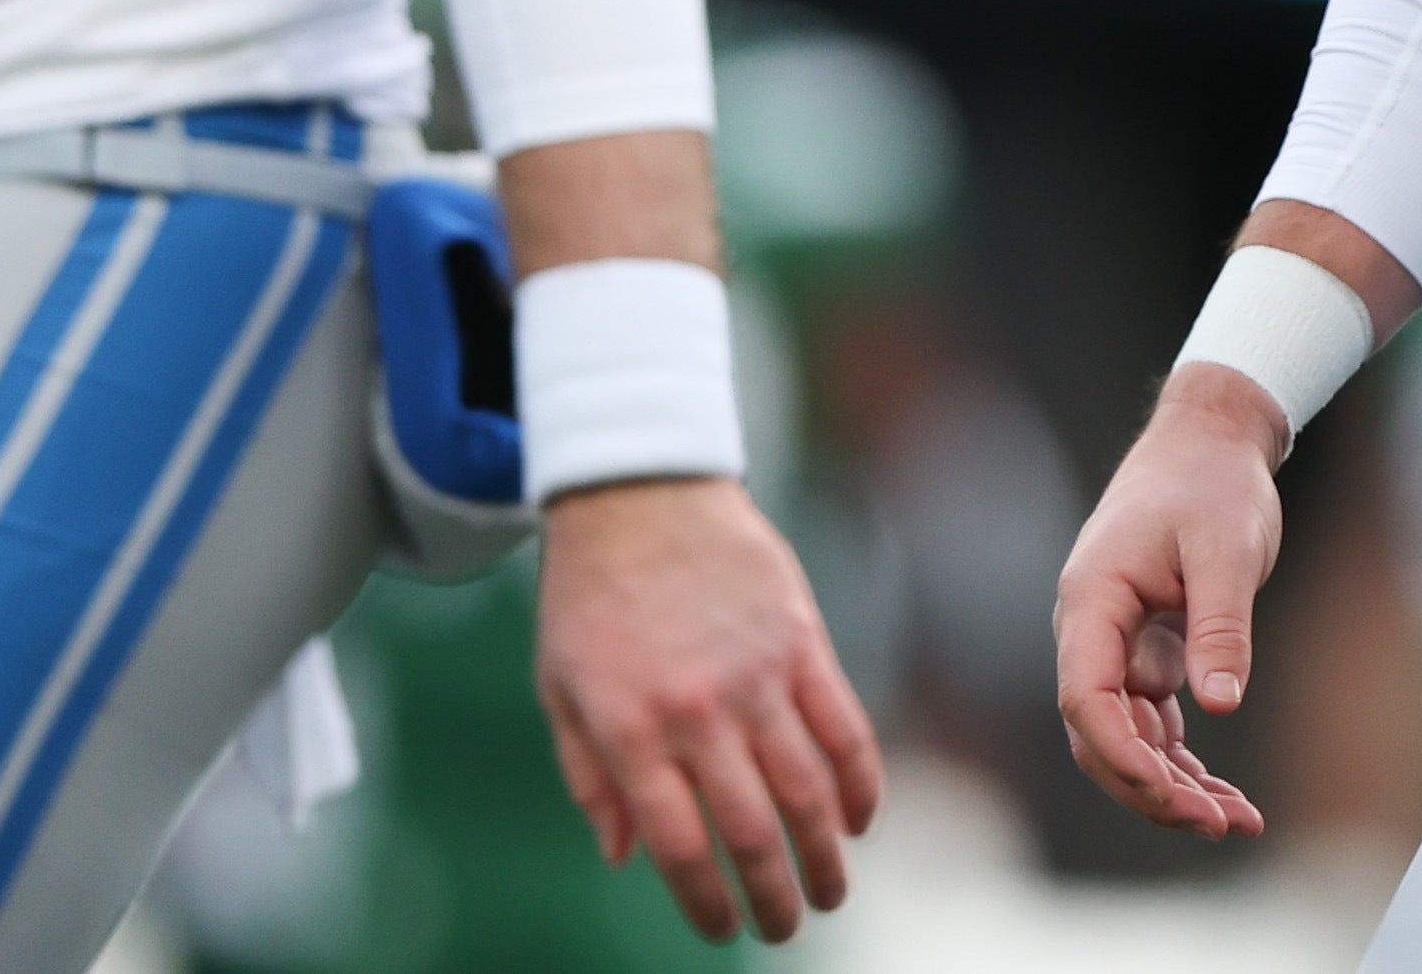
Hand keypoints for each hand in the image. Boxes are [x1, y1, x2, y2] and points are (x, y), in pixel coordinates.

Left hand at [534, 474, 885, 942]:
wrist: (640, 491)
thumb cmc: (589, 597)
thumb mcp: (560, 691)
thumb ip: (590, 778)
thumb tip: (622, 856)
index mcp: (629, 730)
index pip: (678, 845)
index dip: (705, 902)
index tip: (722, 929)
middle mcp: (696, 712)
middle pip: (750, 830)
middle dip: (773, 895)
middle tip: (784, 927)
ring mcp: (755, 675)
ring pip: (806, 789)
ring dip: (825, 854)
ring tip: (831, 893)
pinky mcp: (800, 641)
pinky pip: (844, 725)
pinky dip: (861, 782)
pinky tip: (861, 819)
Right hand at [1053, 367, 1290, 838]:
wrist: (1211, 438)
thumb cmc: (1213, 482)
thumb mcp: (1226, 547)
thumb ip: (1219, 626)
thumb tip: (1220, 707)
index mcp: (1092, 600)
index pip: (1086, 697)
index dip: (1121, 754)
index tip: (1172, 792)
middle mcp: (1092, 629)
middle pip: (1101, 733)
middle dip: (1152, 787)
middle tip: (1219, 823)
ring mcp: (1116, 644)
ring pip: (1129, 736)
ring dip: (1174, 784)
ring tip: (1238, 820)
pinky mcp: (1147, 649)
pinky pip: (1155, 721)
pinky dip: (1186, 759)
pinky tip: (1228, 795)